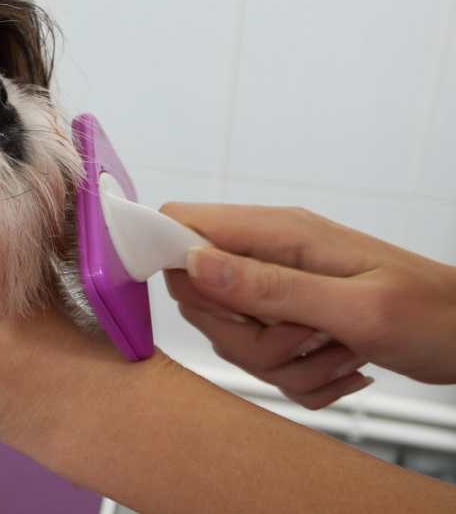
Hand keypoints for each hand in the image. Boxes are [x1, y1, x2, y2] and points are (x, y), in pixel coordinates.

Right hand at [161, 203, 455, 408]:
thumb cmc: (432, 314)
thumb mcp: (353, 308)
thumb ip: (269, 286)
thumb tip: (192, 261)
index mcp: (278, 233)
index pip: (182, 223)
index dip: (173, 261)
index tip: (215, 306)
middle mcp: (269, 255)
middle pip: (199, 297)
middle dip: (244, 335)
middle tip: (304, 336)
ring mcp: (279, 290)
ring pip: (231, 337)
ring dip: (282, 364)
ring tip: (338, 351)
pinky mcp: (291, 322)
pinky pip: (263, 363)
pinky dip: (302, 379)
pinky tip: (345, 365)